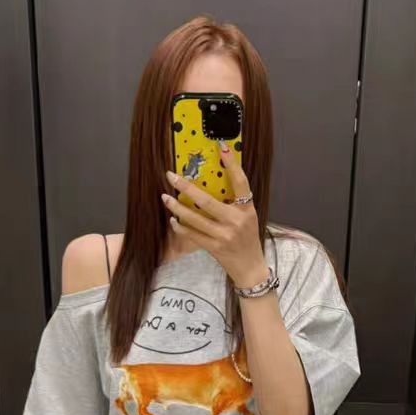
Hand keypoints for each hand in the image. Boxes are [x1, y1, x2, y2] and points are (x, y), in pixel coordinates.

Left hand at [161, 144, 268, 289]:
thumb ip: (235, 203)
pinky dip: (181, 227)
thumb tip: (212, 184)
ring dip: (177, 207)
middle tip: (171, 176)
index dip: (232, 164)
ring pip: (195, 218)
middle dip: (186, 187)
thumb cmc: (248, 240)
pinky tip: (173, 220)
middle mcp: (236, 221)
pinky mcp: (214, 248)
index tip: (221, 147)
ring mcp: (224, 236)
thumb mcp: (248, 218)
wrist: (250, 268)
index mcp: (247, 210)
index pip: (240, 182)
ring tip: (165, 197)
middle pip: (207, 201)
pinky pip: (193, 234)